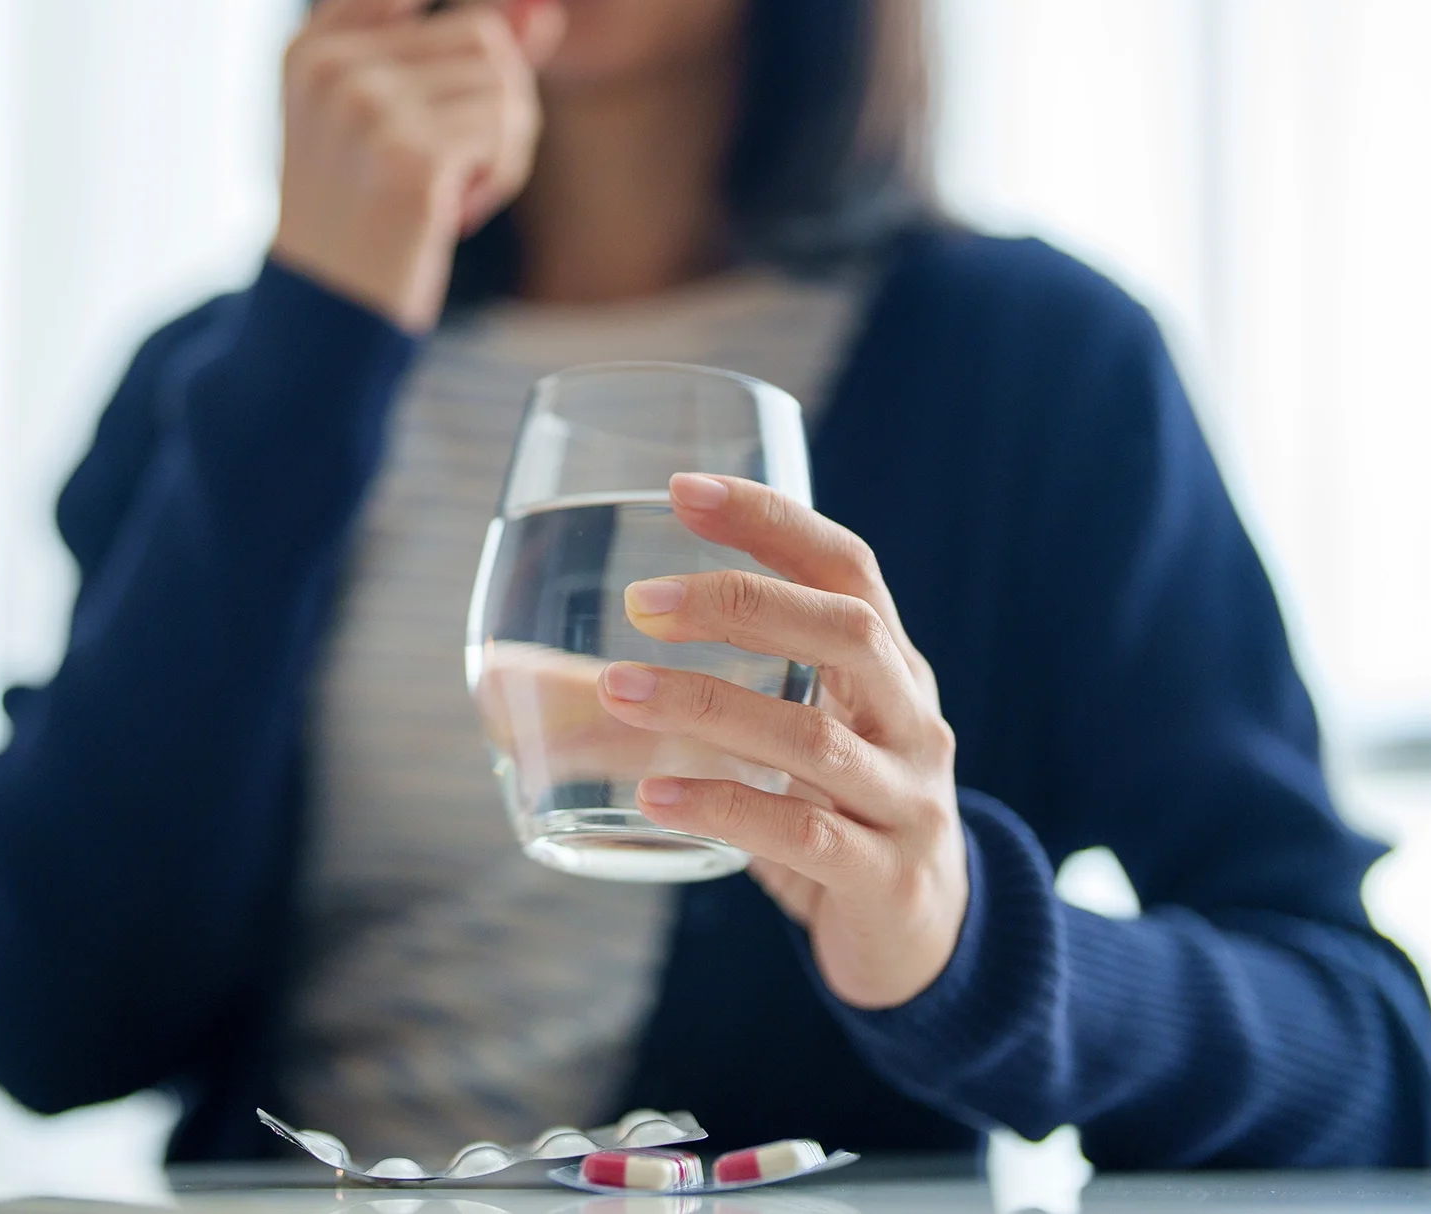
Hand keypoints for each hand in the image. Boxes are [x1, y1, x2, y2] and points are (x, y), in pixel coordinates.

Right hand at [271, 0, 571, 330]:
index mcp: (312, 45)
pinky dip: (498, 176)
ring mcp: (362, 107)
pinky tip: (451, 215)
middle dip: (500, 101)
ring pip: (505, 83)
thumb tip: (543, 4)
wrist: (324, 319)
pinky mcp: (406, 155)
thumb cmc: (362, 226)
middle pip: (483, 33)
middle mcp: (330, 65)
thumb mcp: (398, 128)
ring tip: (445, 197)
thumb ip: (460, 59)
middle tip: (454, 172)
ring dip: (503, 146)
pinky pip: (505, 131)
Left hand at [595, 472, 968, 1009]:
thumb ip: (661, 706)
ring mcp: (906, 799)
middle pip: (847, 631)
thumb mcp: (768, 746)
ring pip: (814, 736)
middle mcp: (911, 720)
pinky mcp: (886, 876)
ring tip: (619, 690)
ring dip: (710, 706)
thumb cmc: (829, 818)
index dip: (772, 521)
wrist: (927, 942)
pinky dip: (726, 808)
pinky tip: (655, 796)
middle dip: (743, 602)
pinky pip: (805, 833)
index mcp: (889, 669)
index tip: (683, 488)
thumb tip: (503, 684)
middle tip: (642, 601)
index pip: (845, 568)